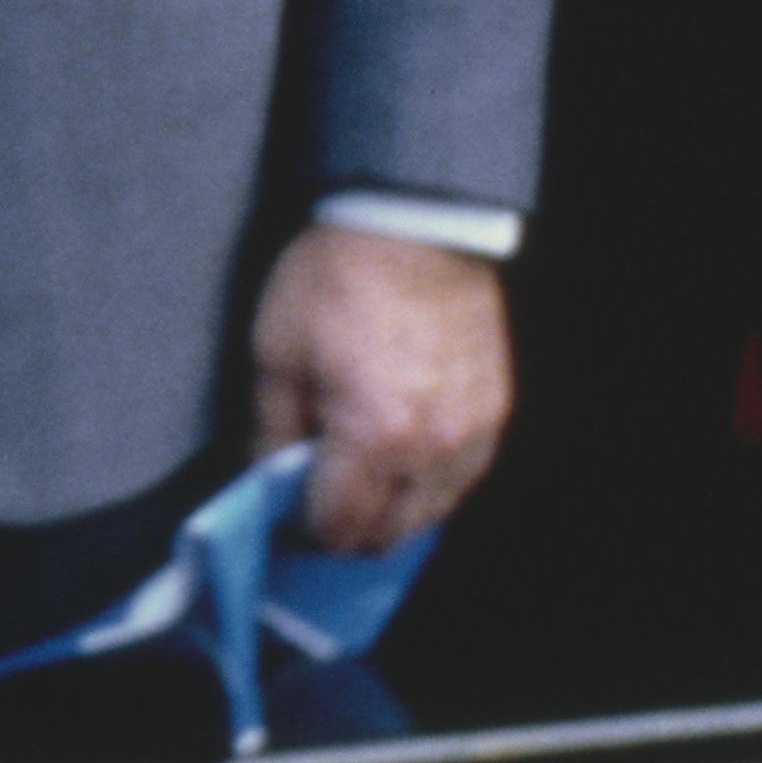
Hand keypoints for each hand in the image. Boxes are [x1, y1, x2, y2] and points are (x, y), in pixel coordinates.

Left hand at [248, 223, 512, 551]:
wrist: (412, 227)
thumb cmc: (336, 280)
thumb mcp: (275, 352)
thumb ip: (271, 432)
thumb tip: (267, 482)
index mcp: (374, 437)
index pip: (338, 528)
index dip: (303, 532)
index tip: (284, 518)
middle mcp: (431, 449)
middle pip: (387, 535)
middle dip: (346, 531)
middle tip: (315, 503)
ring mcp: (471, 436)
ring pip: (429, 516)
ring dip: (390, 513)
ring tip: (357, 482)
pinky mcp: (494, 416)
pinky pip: (460, 482)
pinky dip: (427, 485)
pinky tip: (399, 460)